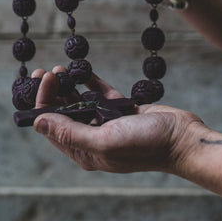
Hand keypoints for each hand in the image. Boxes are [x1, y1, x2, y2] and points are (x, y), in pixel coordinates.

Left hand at [31, 67, 208, 174]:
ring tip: (61, 68)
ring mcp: (108, 125)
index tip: (43, 80)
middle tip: (46, 71)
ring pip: (81, 103)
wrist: (183, 139)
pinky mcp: (122, 112)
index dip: (43, 103)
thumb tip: (38, 123)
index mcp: (84, 152)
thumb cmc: (146, 145)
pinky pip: (101, 95)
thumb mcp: (104, 140)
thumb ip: (70, 132)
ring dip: (69, 87)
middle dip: (52, 93)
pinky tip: (82, 71)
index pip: (53, 126)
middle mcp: (93, 139)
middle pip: (64, 114)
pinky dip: (90, 83)